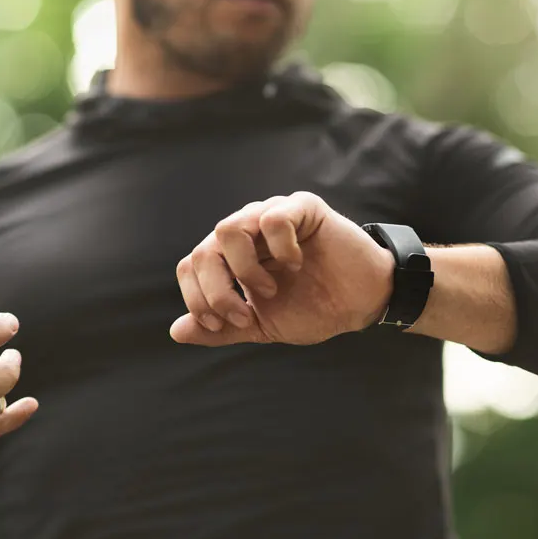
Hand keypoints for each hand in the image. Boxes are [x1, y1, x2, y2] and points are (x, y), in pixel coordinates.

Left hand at [171, 192, 394, 345]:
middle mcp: (245, 231)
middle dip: (217, 291)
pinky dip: (279, 248)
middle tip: (245, 314)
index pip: (189, 266)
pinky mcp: (302, 207)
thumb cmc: (313, 309)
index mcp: (231, 257)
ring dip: (244, 270)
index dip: (198, 298)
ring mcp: (271, 215)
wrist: (361, 303)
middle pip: (203, 251)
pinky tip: (296, 264)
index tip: (226, 323)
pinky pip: (272, 218)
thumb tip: (176, 331)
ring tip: (270, 289)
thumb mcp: (261, 326)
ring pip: (227, 229)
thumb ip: (221, 328)